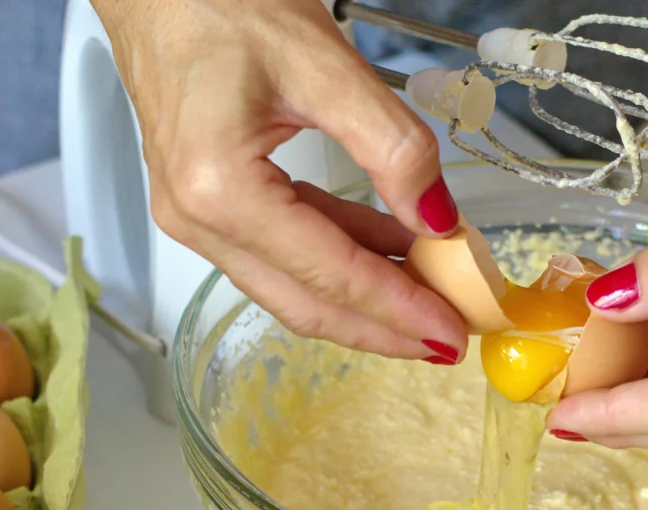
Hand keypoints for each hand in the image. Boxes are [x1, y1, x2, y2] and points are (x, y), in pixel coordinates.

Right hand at [91, 0, 468, 363]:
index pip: (330, 275)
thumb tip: (438, 217)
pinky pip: (280, 251)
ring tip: (430, 300)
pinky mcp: (204, 203)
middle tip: (448, 339)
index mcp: (218, 190)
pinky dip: (337, 256)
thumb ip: (391, 145)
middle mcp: (196, 219)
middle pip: (306, 303)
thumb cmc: (215, 0)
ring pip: (292, 286)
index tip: (453, 331)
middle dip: (383, 327)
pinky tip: (387, 251)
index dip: (398, 310)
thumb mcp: (323, 64)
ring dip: (363, 297)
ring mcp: (194, 216)